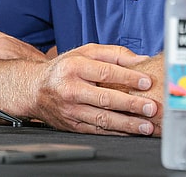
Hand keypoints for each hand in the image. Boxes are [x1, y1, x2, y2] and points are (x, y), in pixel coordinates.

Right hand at [33, 44, 158, 135]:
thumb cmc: (65, 68)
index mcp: (74, 67)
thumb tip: (141, 60)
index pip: (105, 72)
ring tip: (145, 125)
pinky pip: (97, 130)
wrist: (34, 89)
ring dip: (127, 124)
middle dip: (131, 104)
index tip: (147, 82)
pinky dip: (116, 132)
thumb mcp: (86, 52)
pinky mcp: (72, 125)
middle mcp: (71, 89)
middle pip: (105, 99)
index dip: (128, 78)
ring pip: (102, 119)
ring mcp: (71, 110)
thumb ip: (114, 54)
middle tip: (151, 107)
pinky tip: (130, 132)